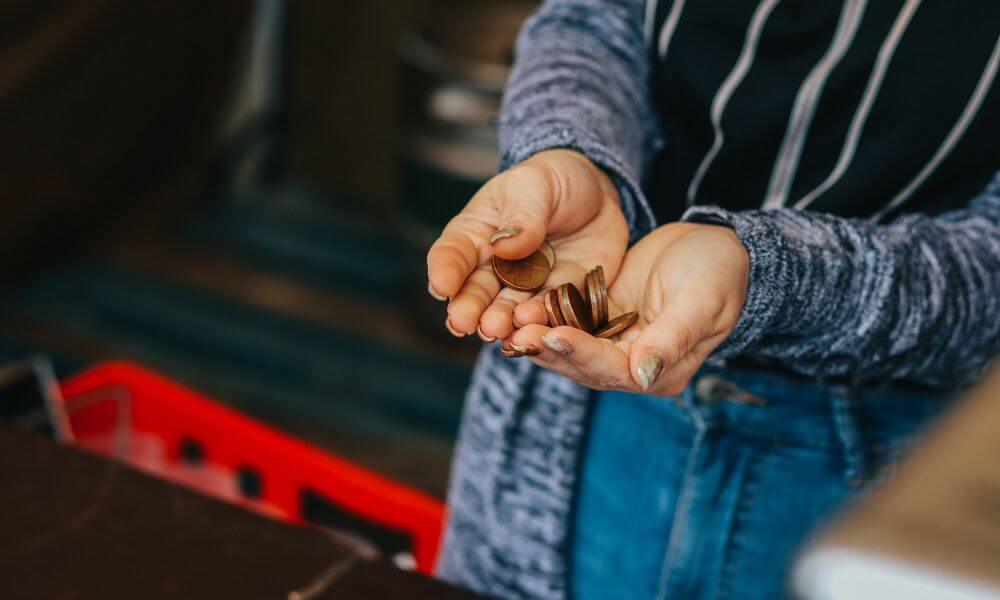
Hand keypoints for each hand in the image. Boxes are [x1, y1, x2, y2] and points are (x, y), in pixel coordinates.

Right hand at [427, 149, 628, 340]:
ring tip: (496, 329)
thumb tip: (503, 246)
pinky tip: (533, 326)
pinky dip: (539, 322)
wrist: (600, 194)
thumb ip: (521, 213)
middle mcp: (494, 267)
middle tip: (463, 322)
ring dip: (500, 321)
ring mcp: (526, 286)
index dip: (445, 270)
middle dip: (469, 307)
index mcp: (476, 233)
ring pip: (507, 309)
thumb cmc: (553, 181)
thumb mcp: (534, 183)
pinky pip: (548, 313)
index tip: (441, 285)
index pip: (453, 253)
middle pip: (475, 290)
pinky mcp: (559, 297)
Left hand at [505, 222, 748, 395]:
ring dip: (538, 336)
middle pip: (582, 364)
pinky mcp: (599, 321)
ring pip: (568, 348)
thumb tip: (644, 375)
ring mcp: (613, 345)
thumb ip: (673, 338)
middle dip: (549, 347)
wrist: (715, 249)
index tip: (554, 336)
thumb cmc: (718, 274)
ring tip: (508, 322)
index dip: (582, 354)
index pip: (614, 369)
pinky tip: (515, 308)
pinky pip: (565, 323)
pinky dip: (543, 318)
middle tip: (517, 331)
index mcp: (661, 372)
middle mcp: (633, 368)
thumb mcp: (701, 301)